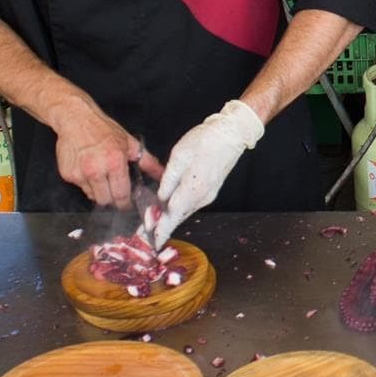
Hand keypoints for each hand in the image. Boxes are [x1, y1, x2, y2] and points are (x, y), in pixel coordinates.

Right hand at [52, 97, 163, 208]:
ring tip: (101, 175)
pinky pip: (81, 187)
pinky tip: (88, 169)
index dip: (125, 203)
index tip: (127, 203)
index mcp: (114, 162)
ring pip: (92, 196)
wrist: (76, 118)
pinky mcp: (67, 175)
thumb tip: (161, 174)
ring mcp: (79, 174)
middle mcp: (96, 170)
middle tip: (114, 189)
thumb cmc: (103, 129)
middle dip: (112, 199)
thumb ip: (147, 162)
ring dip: (99, 191)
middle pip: (106, 201)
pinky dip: (86, 183)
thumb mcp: (129, 143)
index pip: (121, 195)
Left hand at [152, 100, 264, 244]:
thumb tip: (161, 199)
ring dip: (169, 219)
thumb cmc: (204, 141)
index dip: (160, 230)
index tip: (150, 242)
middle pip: (178, 217)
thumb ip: (168, 180)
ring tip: (152, 223)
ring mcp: (208, 196)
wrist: (232, 134)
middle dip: (161, 227)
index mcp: (193, 189)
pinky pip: (190, 205)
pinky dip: (178, 210)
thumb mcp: (179, 156)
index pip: (172, 216)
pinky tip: (168, 209)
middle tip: (143, 235)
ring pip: (184, 212)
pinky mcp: (211, 191)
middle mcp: (202, 198)